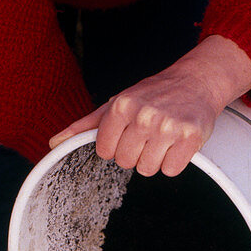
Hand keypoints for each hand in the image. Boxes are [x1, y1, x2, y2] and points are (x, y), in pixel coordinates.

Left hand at [49, 35, 250, 176]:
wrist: (196, 80)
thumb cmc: (153, 94)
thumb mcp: (116, 102)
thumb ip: (85, 126)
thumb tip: (53, 143)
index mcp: (121, 106)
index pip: (105, 152)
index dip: (117, 147)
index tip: (129, 133)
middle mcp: (143, 115)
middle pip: (126, 162)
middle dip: (136, 153)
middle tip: (149, 135)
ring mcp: (167, 127)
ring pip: (148, 169)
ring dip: (155, 159)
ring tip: (163, 139)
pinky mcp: (190, 137)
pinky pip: (171, 170)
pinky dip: (174, 162)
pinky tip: (177, 144)